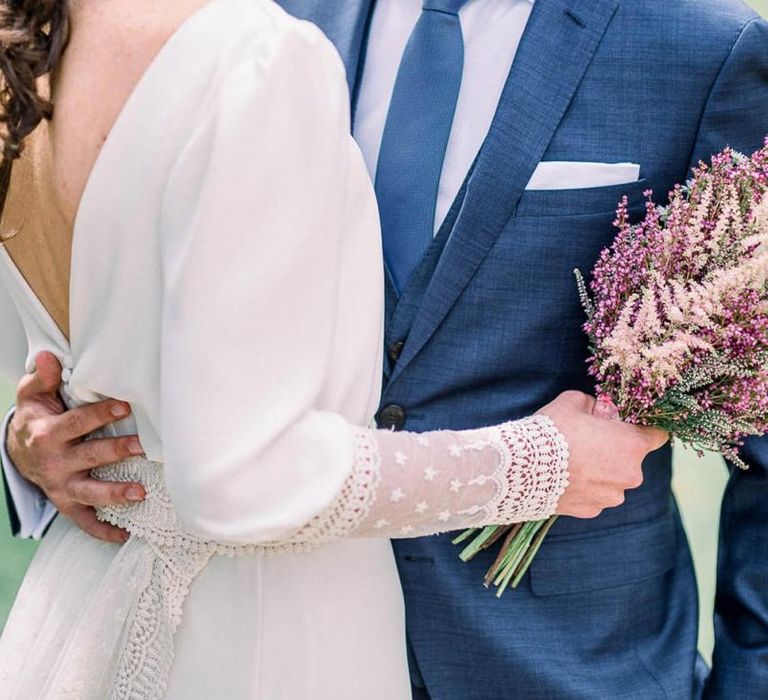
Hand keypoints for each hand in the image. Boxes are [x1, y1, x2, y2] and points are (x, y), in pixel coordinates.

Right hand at [6, 351, 145, 542]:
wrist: (18, 452)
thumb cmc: (36, 418)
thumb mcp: (32, 396)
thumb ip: (42, 377)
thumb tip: (49, 357)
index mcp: (48, 434)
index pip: (78, 423)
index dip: (100, 414)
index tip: (125, 406)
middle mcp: (56, 462)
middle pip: (90, 456)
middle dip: (116, 452)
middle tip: (142, 447)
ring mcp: (62, 486)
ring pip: (90, 492)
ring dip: (115, 493)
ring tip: (140, 494)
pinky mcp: (67, 503)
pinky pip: (85, 521)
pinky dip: (103, 530)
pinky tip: (125, 534)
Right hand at [537, 391, 667, 518]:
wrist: (522, 467)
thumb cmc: (552, 431)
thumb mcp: (573, 401)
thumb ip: (593, 403)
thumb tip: (598, 409)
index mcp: (632, 445)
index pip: (658, 435)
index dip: (643, 427)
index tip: (627, 423)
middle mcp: (630, 475)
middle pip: (632, 459)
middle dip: (615, 449)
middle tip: (587, 440)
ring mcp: (611, 496)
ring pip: (613, 480)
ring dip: (600, 471)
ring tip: (571, 461)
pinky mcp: (591, 510)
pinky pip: (595, 495)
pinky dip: (585, 487)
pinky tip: (564, 477)